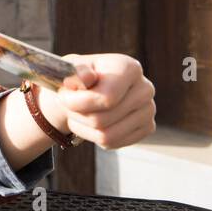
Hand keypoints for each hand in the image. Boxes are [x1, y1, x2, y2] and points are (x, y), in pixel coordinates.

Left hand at [37, 54, 155, 149]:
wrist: (86, 87)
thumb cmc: (77, 76)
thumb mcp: (70, 68)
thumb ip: (76, 71)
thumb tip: (86, 77)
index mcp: (129, 67)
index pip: (106, 98)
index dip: (77, 103)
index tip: (63, 96)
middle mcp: (145, 88)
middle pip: (102, 119)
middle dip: (77, 115)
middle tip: (68, 105)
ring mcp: (149, 110)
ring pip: (106, 135)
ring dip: (82, 127)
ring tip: (77, 113)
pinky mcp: (147, 127)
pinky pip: (113, 143)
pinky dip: (93, 136)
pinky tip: (90, 122)